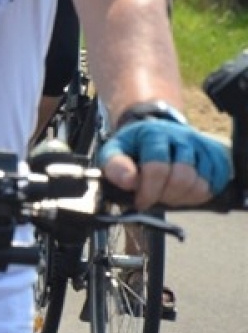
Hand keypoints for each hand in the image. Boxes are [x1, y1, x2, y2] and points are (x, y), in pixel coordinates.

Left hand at [97, 103, 231, 208]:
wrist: (157, 130)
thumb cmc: (135, 146)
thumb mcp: (115, 150)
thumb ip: (115, 165)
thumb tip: (129, 181)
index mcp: (154, 133)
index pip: (157, 168)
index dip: (149, 191)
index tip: (140, 202)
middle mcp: (182, 137)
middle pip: (182, 177)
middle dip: (166, 196)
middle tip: (156, 199)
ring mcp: (202, 146)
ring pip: (201, 184)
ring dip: (182, 198)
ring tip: (168, 196)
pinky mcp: (217, 156)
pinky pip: (215, 185)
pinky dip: (199, 196)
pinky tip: (184, 192)